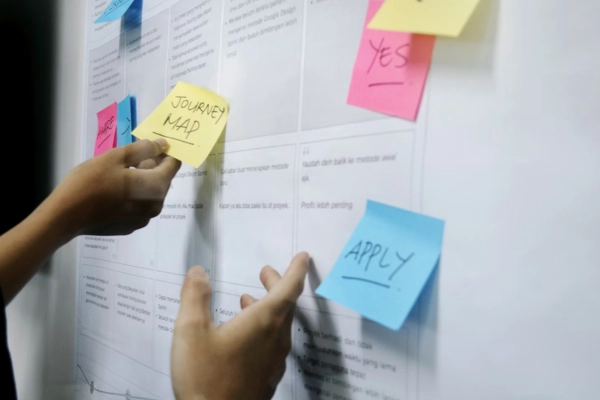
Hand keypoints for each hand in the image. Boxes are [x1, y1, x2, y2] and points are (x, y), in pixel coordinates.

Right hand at [49, 138, 180, 236]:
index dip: (165, 152)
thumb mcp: (115, 157)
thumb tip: (162, 145)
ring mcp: (144, 219)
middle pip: (163, 179)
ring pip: (152, 192)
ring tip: (119, 173)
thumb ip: (143, 149)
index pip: (173, 165)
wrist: (65, 215)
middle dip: (152, 166)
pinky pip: (141, 205)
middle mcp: (155, 206)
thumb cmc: (90, 182)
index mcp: (155, 187)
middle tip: (128, 159)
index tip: (152, 145)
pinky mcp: (132, 226)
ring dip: (143, 180)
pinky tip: (115, 191)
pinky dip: (135, 194)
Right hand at [171, 252, 309, 399]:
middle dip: (277, 285)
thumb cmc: (204, 377)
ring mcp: (275, 361)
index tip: (303, 256)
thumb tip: (199, 272)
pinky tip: (244, 335)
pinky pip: (273, 345)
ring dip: (268, 307)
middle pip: (285, 305)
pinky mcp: (268, 378)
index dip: (297, 269)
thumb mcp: (191, 331)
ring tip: (247, 300)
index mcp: (264, 321)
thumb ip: (195, 296)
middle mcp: (276, 339)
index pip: (289, 288)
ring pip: (279, 326)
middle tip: (266, 273)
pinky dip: (264, 329)